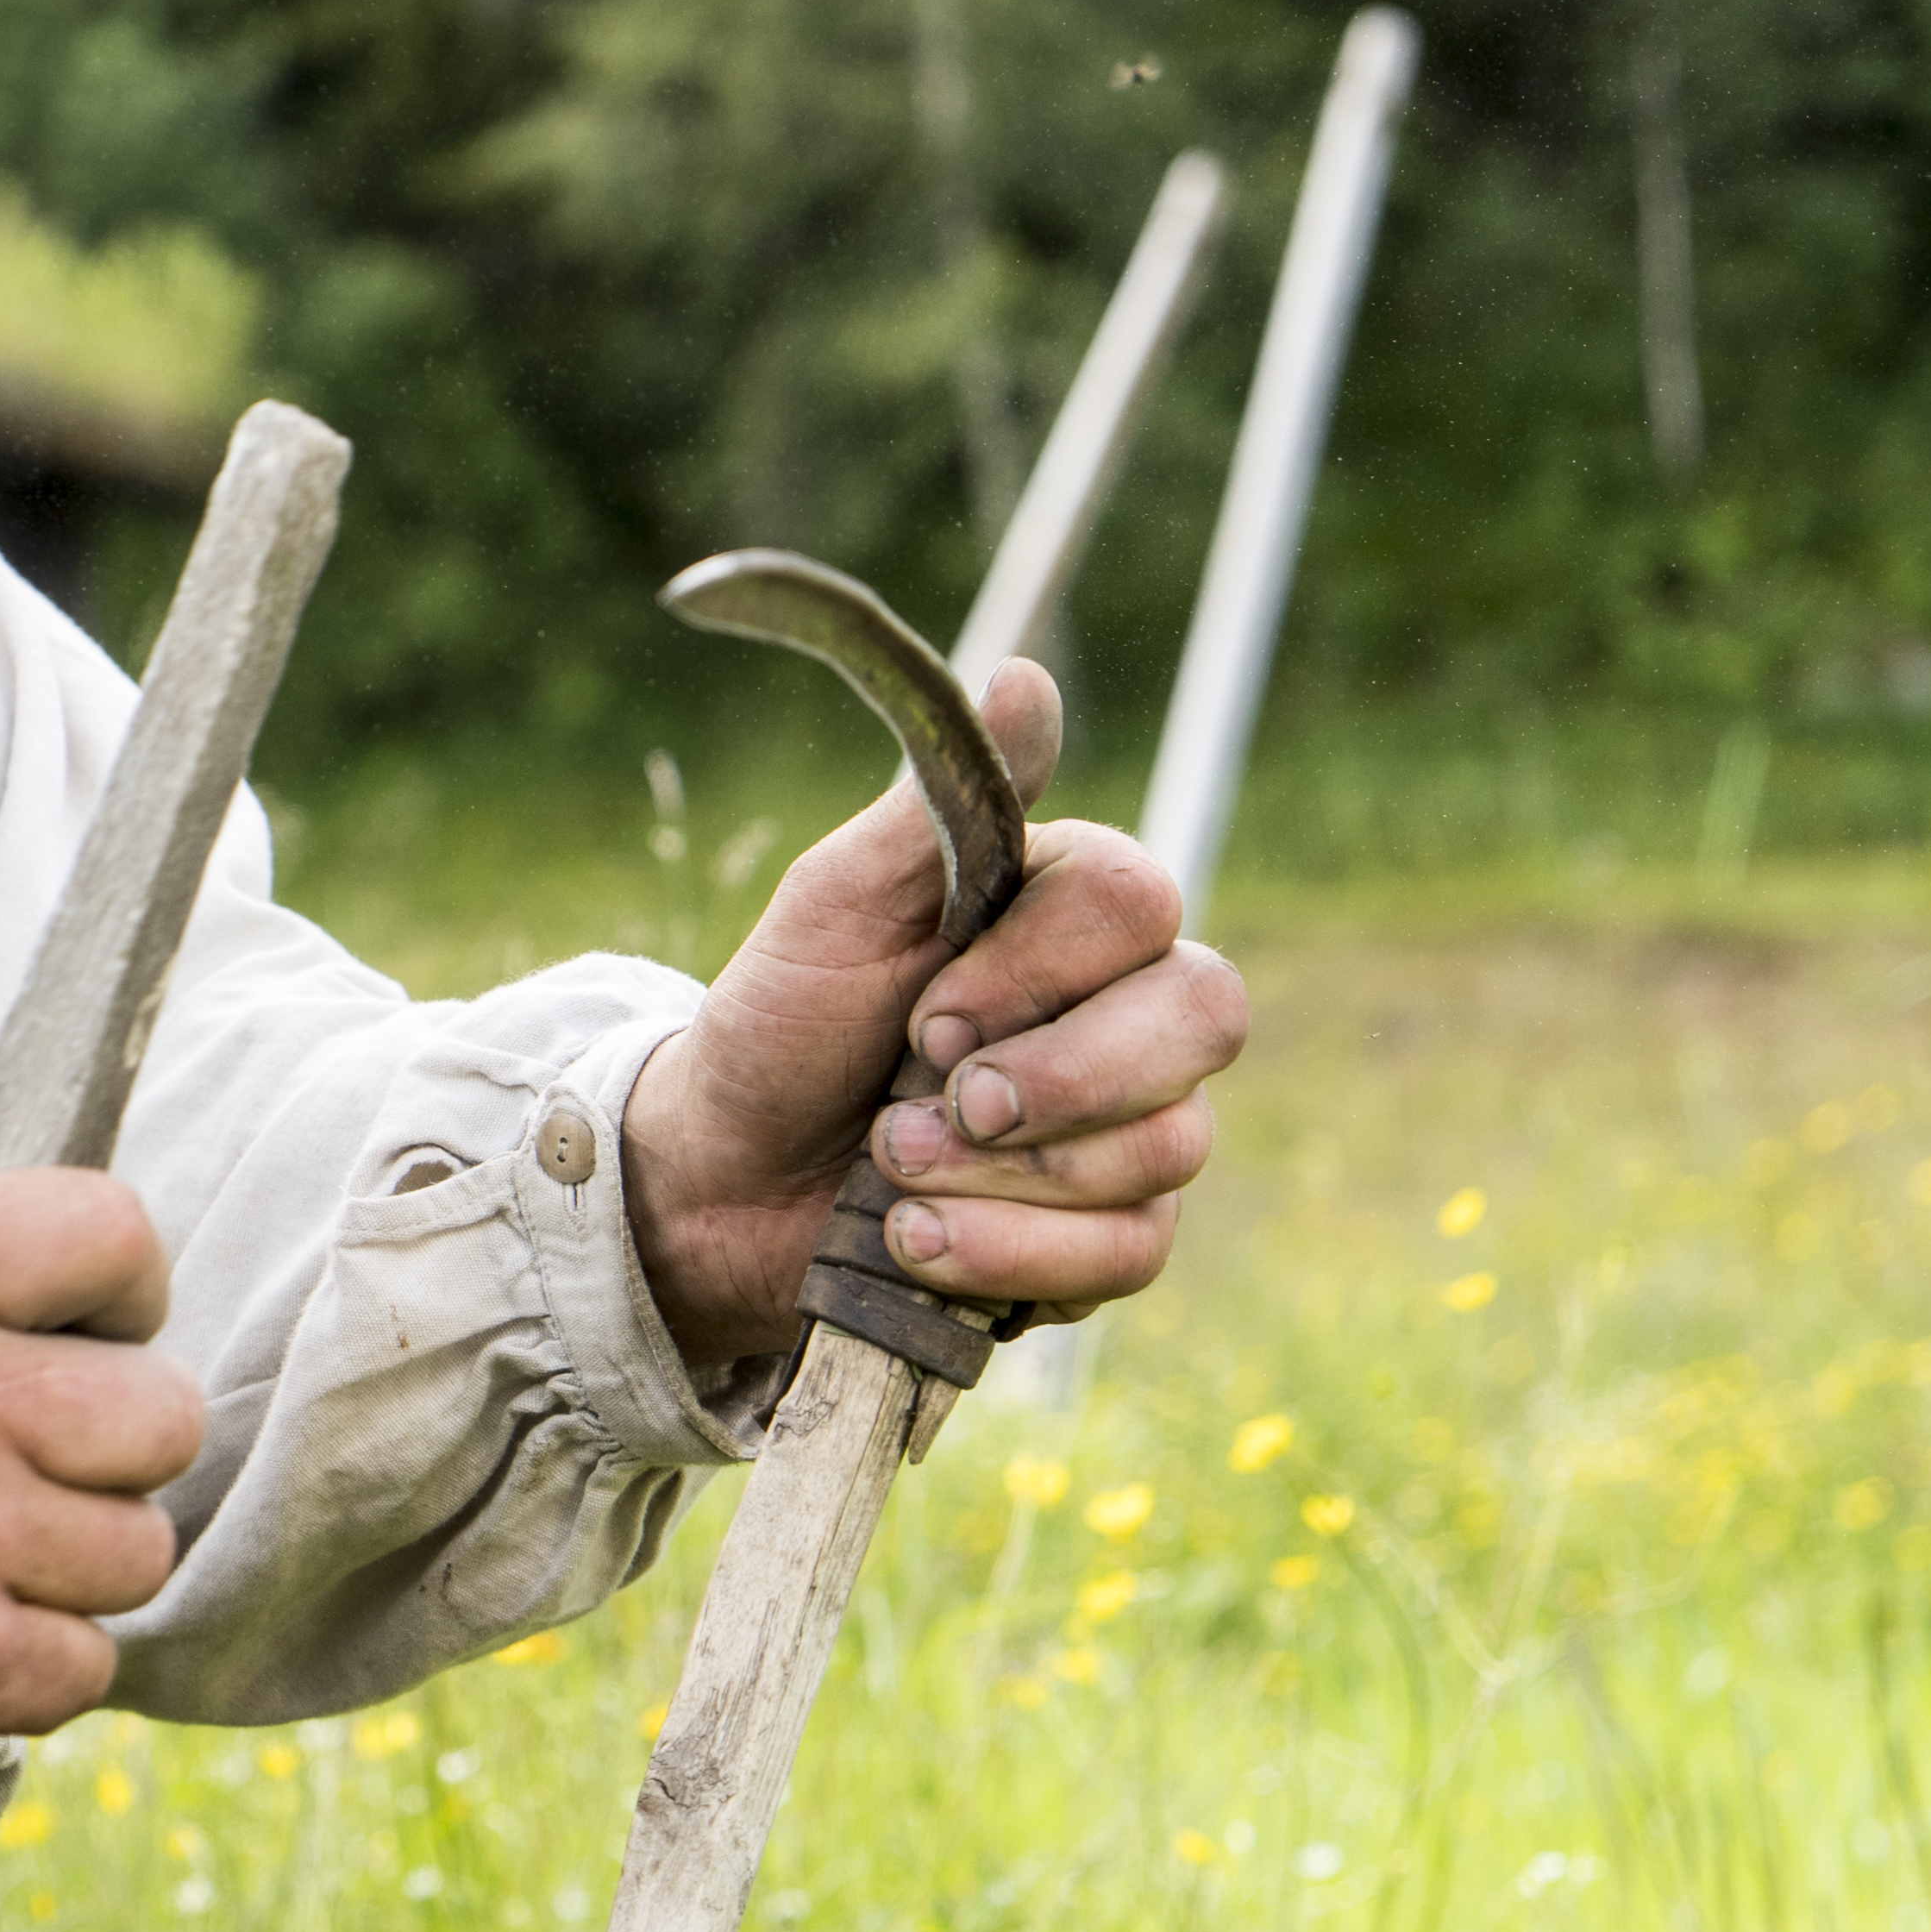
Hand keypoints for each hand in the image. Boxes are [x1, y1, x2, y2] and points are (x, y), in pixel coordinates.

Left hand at [622, 662, 1249, 1373]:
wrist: (726, 1176)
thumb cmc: (784, 1022)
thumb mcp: (838, 904)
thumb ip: (942, 803)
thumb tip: (1028, 678)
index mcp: (1069, 911)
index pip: (1141, 902)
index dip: (1037, 966)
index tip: (924, 1011)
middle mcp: (1129, 1010)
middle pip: (1205, 1017)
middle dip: (1052, 1078)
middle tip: (927, 1095)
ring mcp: (1136, 1126)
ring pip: (1169, 1146)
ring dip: (1001, 1174)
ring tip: (889, 1171)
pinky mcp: (1113, 1237)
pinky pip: (1131, 1252)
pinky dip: (1004, 1253)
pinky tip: (915, 1239)